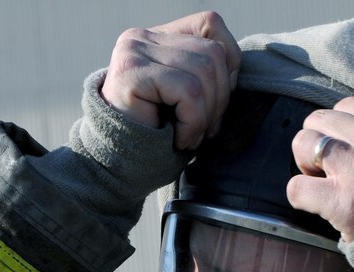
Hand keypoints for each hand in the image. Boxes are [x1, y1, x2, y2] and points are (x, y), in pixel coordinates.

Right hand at [101, 11, 240, 150]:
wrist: (117, 164)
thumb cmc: (157, 136)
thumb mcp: (188, 98)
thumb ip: (207, 75)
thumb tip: (237, 74)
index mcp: (159, 37)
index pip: (210, 24)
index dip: (229, 62)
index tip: (217, 101)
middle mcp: (142, 37)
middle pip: (212, 52)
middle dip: (220, 98)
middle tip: (206, 130)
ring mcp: (134, 51)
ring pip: (203, 71)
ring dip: (206, 115)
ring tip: (191, 136)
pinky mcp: (131, 73)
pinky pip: (188, 91)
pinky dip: (193, 122)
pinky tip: (179, 139)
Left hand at [287, 97, 353, 240]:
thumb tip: (347, 123)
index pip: (347, 106)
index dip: (341, 130)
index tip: (350, 152)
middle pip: (320, 120)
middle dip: (320, 144)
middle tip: (334, 171)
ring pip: (303, 142)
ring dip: (306, 164)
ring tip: (326, 184)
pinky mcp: (342, 202)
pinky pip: (296, 187)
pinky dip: (301, 198)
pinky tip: (319, 206)